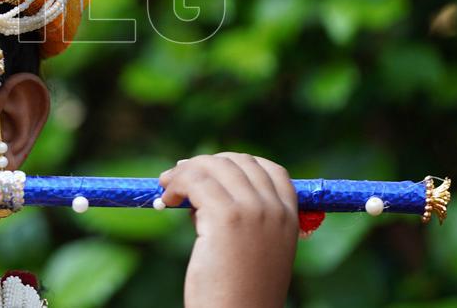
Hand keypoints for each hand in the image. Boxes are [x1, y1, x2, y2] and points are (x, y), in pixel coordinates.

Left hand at [159, 153, 297, 307]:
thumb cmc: (239, 293)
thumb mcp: (255, 251)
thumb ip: (242, 219)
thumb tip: (202, 190)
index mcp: (290, 219)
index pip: (270, 170)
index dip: (236, 163)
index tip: (208, 170)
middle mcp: (274, 210)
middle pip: (238, 162)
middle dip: (205, 164)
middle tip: (179, 174)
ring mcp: (252, 211)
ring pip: (214, 167)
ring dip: (185, 172)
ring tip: (167, 188)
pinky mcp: (225, 217)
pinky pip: (196, 181)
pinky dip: (176, 183)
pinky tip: (166, 200)